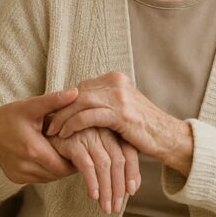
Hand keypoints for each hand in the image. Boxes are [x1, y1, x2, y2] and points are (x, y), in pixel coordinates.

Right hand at [0, 89, 78, 184]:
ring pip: (49, 178)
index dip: (75, 160)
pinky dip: (47, 171)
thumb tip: (76, 93)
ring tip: (64, 152)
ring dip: (58, 168)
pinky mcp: (15, 178)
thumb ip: (55, 100)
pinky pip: (38, 179)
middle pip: (57, 174)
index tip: (82, 148)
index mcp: (32, 150)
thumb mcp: (32, 106)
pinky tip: (49, 157)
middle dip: (69, 164)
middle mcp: (25, 166)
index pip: (63, 166)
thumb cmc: (9, 116)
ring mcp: (19, 175)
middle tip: (77, 150)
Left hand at [46, 72, 193, 174]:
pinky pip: (88, 116)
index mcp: (116, 79)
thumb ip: (104, 104)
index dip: (66, 101)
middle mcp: (117, 83)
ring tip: (53, 131)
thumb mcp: (122, 110)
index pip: (83, 87)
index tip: (54, 115)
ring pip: (80, 103)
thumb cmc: (143, 129)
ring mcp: (119, 96)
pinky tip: (66, 135)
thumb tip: (78, 108)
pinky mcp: (120, 113)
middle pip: (79, 92)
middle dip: (61, 109)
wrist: (167, 137)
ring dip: (63, 118)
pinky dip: (73, 125)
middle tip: (48, 124)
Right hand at [47, 127, 140, 212]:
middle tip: (117, 207)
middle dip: (119, 187)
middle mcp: (102, 130)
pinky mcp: (72, 142)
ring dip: (107, 189)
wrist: (43, 132)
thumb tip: (131, 187)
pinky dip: (92, 181)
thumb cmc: (73, 143)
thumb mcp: (94, 150)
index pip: (129, 152)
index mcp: (112, 130)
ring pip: (104, 165)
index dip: (133, 172)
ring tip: (106, 207)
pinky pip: (86, 165)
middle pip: (118, 160)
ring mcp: (88, 134)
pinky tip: (94, 195)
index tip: (132, 191)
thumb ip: (112, 162)